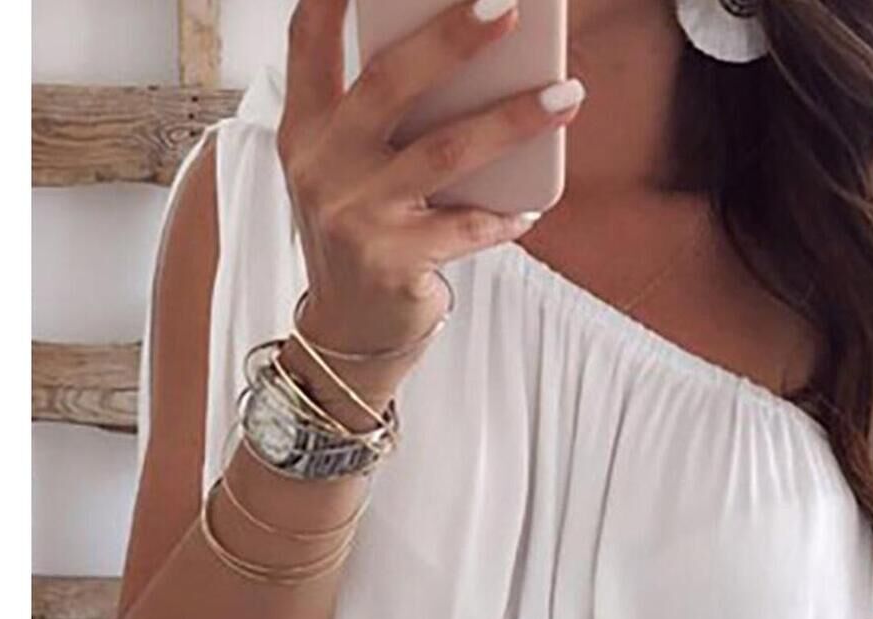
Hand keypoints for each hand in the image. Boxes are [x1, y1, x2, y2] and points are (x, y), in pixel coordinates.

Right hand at [278, 0, 583, 360]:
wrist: (350, 332)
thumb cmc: (362, 233)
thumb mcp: (349, 170)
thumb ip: (382, 117)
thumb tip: (471, 59)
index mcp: (306, 129)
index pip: (309, 41)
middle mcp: (323, 166)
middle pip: (390, 83)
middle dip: (452, 39)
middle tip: (508, 7)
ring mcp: (355, 215)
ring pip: (444, 151)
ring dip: (513, 120)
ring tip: (566, 95)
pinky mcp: (391, 262)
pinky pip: (465, 227)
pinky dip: (504, 215)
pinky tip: (533, 204)